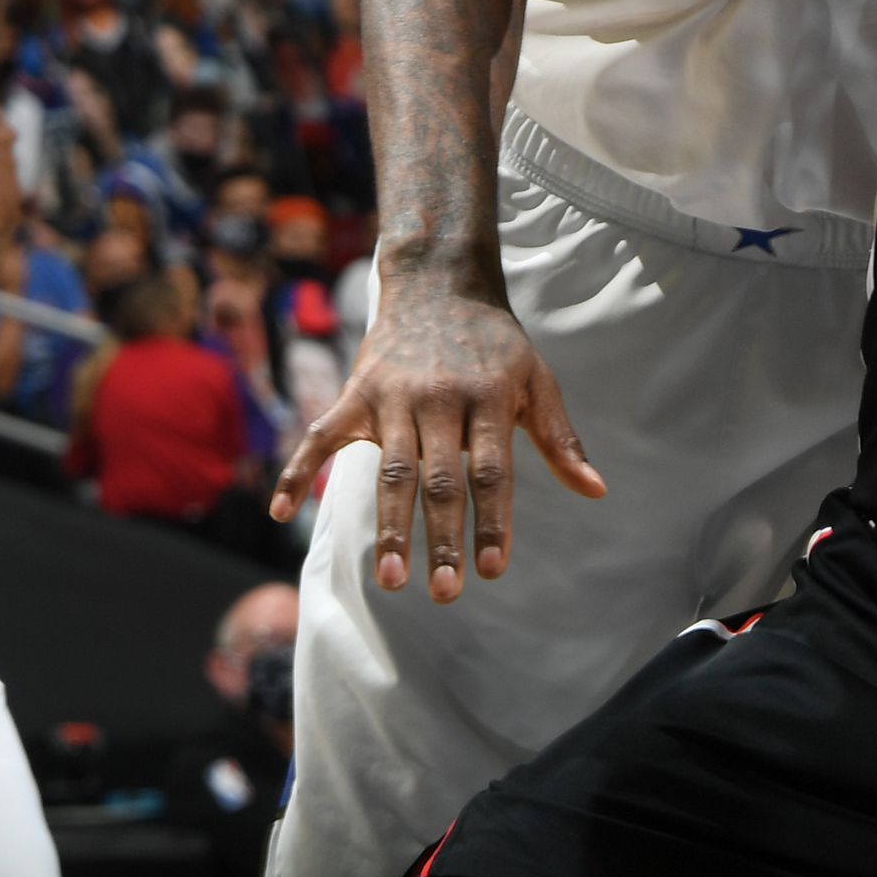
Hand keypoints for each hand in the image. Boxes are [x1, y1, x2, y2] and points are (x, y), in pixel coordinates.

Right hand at [269, 272, 606, 599]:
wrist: (438, 285)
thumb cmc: (494, 345)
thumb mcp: (536, 381)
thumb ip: (558, 439)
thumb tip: (595, 490)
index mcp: (487, 398)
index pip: (491, 471)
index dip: (493, 521)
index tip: (492, 570)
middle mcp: (439, 398)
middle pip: (439, 478)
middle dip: (443, 537)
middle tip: (446, 592)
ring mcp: (392, 396)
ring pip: (389, 470)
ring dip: (389, 527)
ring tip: (392, 580)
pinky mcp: (355, 392)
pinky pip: (320, 437)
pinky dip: (298, 472)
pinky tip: (281, 514)